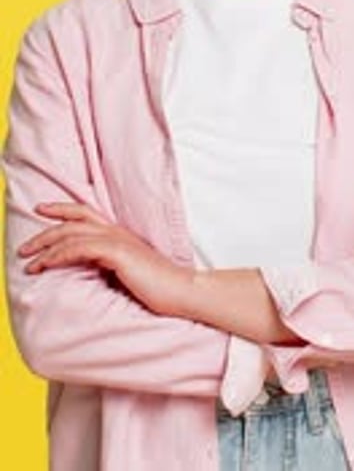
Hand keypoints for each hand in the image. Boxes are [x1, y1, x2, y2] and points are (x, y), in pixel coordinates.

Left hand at [17, 202, 191, 315]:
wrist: (183, 293)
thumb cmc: (159, 290)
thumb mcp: (127, 275)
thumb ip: (108, 268)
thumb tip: (86, 273)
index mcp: (120, 235)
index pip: (86, 213)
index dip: (62, 208)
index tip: (41, 209)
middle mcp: (117, 232)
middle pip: (74, 219)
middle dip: (45, 229)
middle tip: (23, 245)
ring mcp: (118, 240)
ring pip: (72, 233)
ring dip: (45, 246)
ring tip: (27, 260)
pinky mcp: (118, 252)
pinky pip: (79, 248)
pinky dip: (58, 255)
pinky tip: (44, 265)